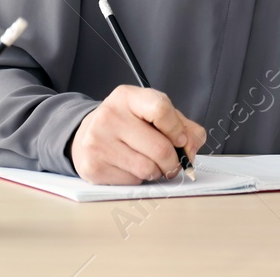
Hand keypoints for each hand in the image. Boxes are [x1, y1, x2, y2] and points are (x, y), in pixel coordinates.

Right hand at [70, 85, 206, 184]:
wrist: (88, 135)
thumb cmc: (128, 123)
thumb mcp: (152, 113)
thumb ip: (181, 125)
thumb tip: (192, 146)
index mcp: (127, 97)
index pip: (161, 109)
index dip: (178, 130)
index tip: (180, 140)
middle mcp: (109, 116)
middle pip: (160, 148)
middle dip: (174, 161)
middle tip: (172, 162)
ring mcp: (98, 142)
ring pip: (148, 169)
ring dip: (157, 172)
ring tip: (150, 163)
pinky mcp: (93, 167)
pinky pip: (132, 181)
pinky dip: (139, 179)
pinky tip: (130, 167)